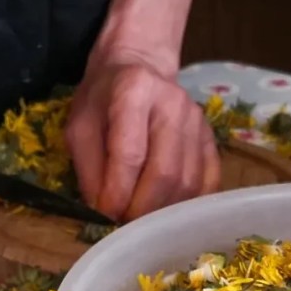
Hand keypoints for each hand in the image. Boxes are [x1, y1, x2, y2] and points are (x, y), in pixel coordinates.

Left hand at [66, 59, 220, 221]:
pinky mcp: (210, 138)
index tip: (105, 215)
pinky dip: (187, 205)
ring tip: (140, 218)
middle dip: (141, 209)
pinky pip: (208, 182)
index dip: (118, 194)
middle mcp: (173, 104)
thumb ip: (88, 169)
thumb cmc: (103, 101)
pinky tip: (166, 210)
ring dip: (162, 212)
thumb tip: (103, 212)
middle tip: (123, 223)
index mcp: (135, 92)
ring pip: (188, 183)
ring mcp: (197, 121)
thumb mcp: (79, 127)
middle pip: (165, 173)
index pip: (131, 155)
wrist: (138, 68)